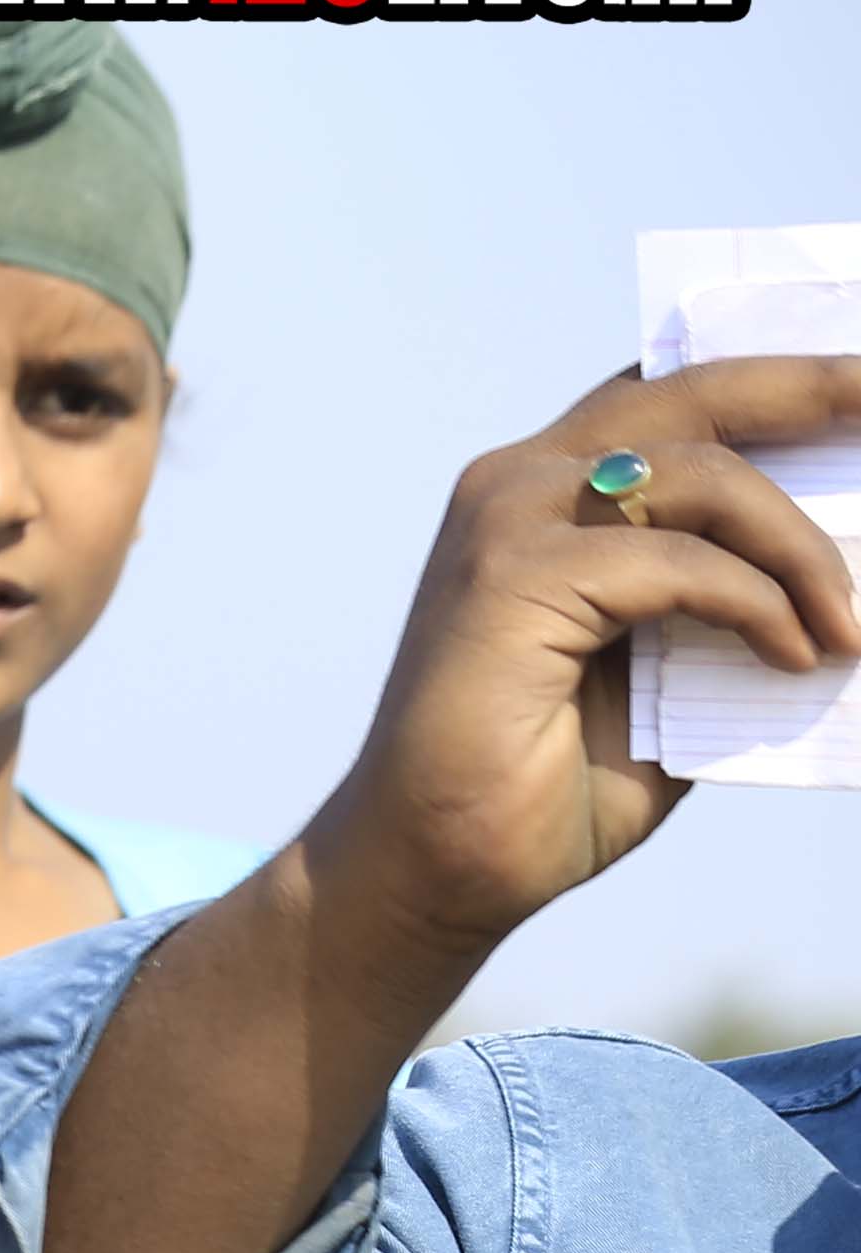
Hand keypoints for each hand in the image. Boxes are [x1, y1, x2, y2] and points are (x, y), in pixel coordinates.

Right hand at [305, 352, 860, 979]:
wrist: (435, 873)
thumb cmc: (541, 785)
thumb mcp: (668, 670)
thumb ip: (727, 604)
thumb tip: (847, 580)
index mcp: (548, 498)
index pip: (669, 398)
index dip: (768, 379)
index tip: (857, 385)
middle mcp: (518, 485)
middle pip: (692, 394)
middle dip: (810, 386)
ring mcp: (508, 524)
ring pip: (706, 475)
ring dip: (803, 549)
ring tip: (848, 627)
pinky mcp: (513, 580)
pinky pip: (684, 564)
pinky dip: (759, 605)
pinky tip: (794, 657)